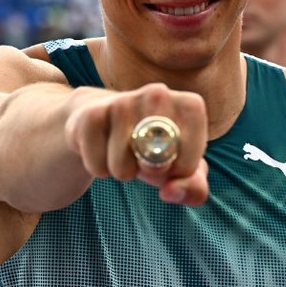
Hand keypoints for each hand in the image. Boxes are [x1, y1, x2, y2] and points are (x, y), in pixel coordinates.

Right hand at [65, 83, 209, 204]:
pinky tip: (103, 149)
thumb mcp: (180, 169)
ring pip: (123, 168)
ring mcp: (121, 102)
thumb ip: (194, 188)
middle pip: (157, 161)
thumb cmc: (152, 148)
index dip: (182, 170)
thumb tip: (170, 192)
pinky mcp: (91, 114)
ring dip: (123, 171)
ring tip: (124, 152)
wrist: (105, 121)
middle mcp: (157, 95)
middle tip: (147, 158)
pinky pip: (97, 166)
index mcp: (188, 105)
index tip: (175, 166)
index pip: (192, 155)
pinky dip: (100, 168)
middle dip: (152, 171)